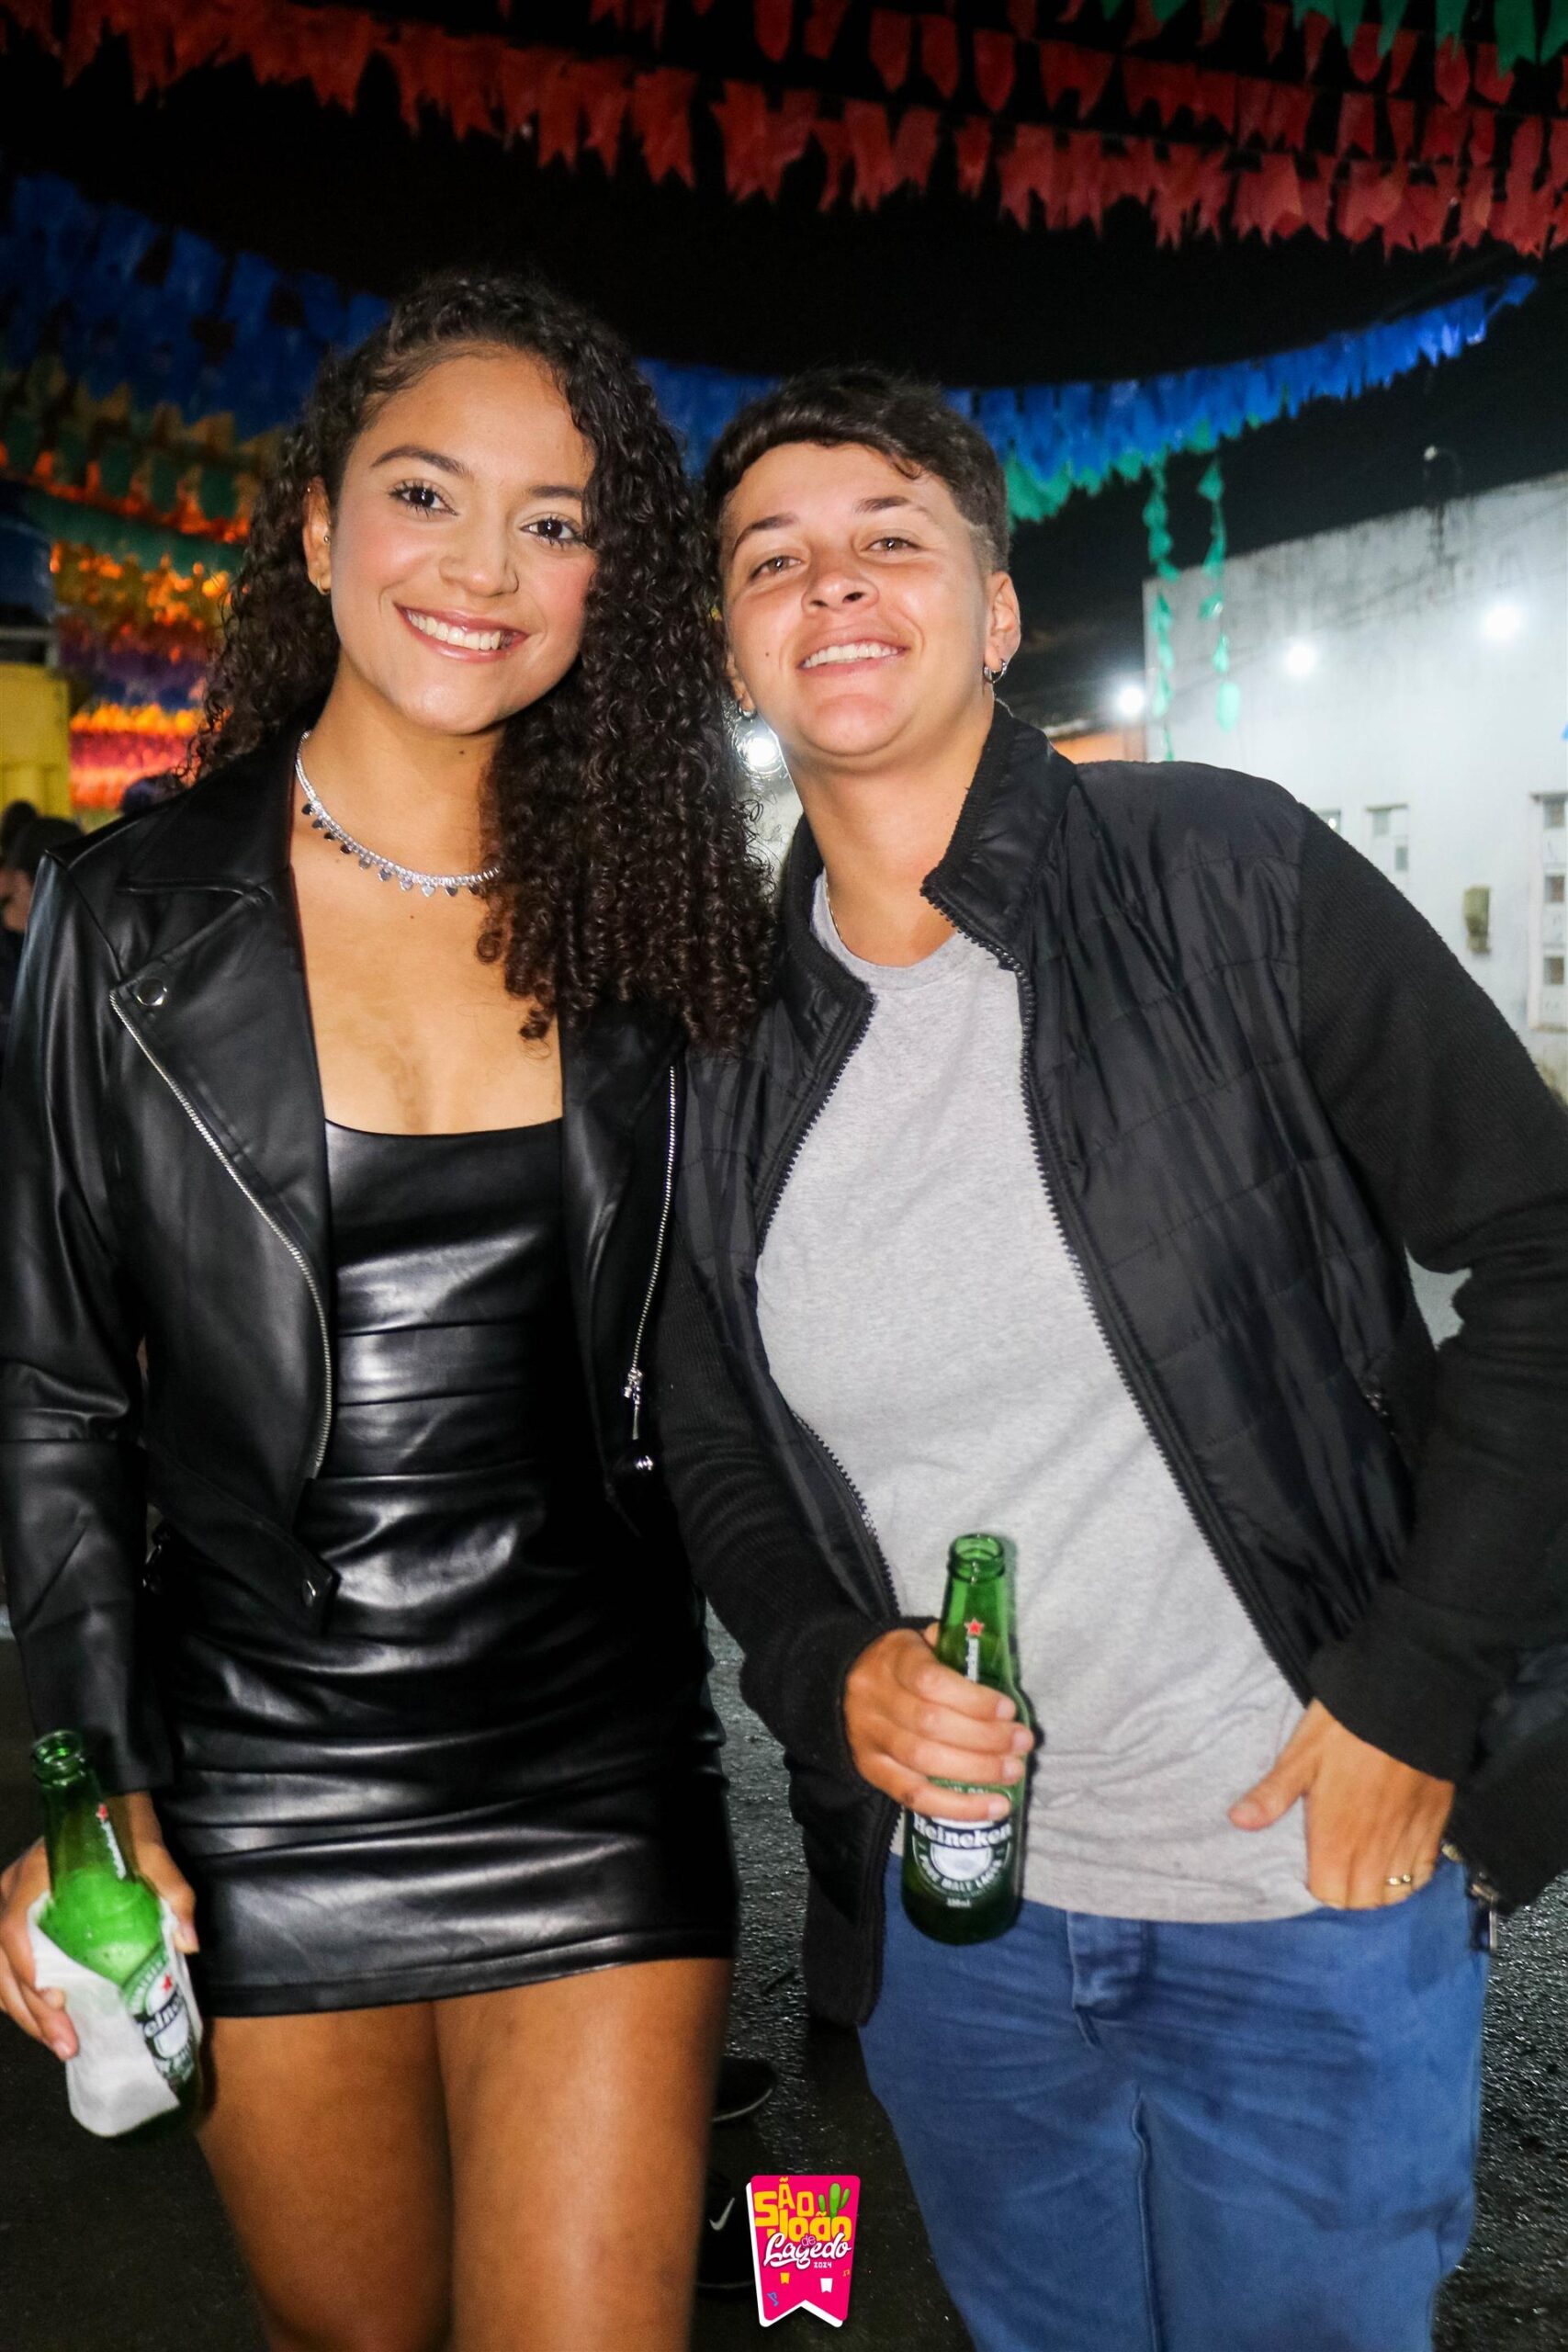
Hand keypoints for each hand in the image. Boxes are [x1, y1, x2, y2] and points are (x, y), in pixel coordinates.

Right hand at [0, 1794, 197, 2060]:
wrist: (110, 1791)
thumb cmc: (125, 1822)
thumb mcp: (153, 1851)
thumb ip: (172, 1892)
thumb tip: (189, 1943)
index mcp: (37, 1874)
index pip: (15, 1930)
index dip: (29, 1972)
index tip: (58, 2002)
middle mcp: (11, 1889)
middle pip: (2, 1962)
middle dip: (31, 2010)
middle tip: (66, 2042)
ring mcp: (7, 1900)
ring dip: (23, 2010)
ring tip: (58, 2041)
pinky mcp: (14, 1911)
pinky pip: (2, 1961)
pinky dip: (17, 1993)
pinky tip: (42, 2017)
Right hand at [844, 1625, 1033, 1823]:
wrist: (843, 1686)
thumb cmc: (900, 1663)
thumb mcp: (921, 1642)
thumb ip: (953, 1648)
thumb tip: (992, 1664)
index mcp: (892, 1660)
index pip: (931, 1680)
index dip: (973, 1699)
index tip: (1008, 1708)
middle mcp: (876, 1700)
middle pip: (930, 1724)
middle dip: (985, 1738)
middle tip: (1022, 1743)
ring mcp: (871, 1740)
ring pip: (924, 1762)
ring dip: (977, 1771)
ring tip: (1013, 1772)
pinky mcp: (872, 1772)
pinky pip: (915, 1797)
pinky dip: (958, 1807)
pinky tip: (994, 1807)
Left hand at [1229, 1699, 1453, 1908]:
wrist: (1405, 1704)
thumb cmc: (1344, 1729)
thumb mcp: (1300, 1755)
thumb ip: (1272, 1795)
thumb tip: (1237, 1821)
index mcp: (1336, 1836)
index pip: (1328, 1894)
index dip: (1318, 1885)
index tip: (1313, 1865)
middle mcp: (1374, 1848)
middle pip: (1363, 1901)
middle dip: (1348, 1892)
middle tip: (1338, 1866)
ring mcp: (1407, 1840)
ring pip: (1396, 1893)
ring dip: (1380, 1888)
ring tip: (1367, 1866)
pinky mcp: (1434, 1827)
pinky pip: (1425, 1873)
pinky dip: (1411, 1875)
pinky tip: (1399, 1857)